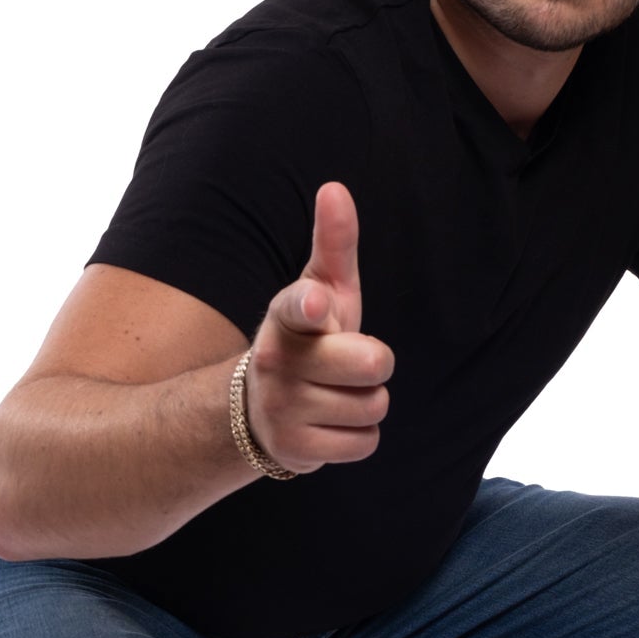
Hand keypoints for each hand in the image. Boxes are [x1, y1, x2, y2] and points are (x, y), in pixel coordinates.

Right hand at [245, 182, 393, 472]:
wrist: (261, 407)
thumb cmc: (309, 337)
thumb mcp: (322, 289)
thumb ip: (334, 243)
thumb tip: (335, 188)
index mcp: (287, 317)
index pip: (296, 307)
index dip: (308, 305)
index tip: (314, 303)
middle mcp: (276, 361)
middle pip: (373, 364)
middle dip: (376, 364)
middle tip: (352, 362)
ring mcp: (282, 407)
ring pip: (374, 407)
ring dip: (368, 402)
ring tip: (337, 393)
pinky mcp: (294, 449)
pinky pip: (365, 443)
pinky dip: (359, 436)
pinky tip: (333, 423)